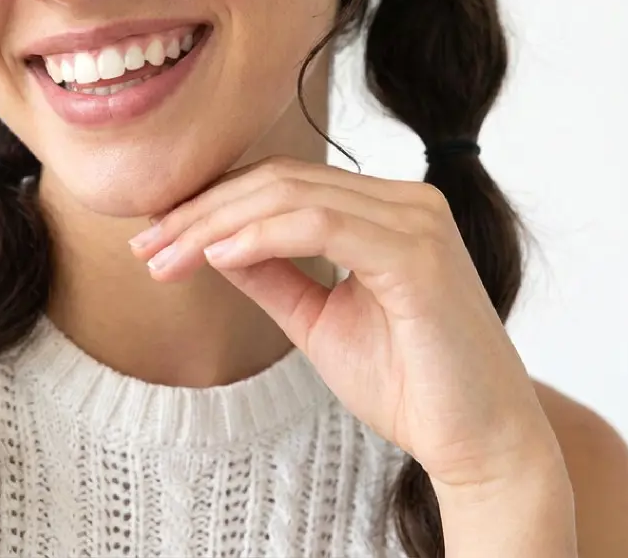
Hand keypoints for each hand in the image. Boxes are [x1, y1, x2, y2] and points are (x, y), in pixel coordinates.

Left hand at [128, 155, 561, 492]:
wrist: (482, 446)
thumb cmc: (410, 385)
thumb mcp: (319, 320)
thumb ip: (272, 274)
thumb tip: (211, 241)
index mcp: (385, 209)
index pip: (282, 184)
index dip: (214, 203)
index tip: (158, 237)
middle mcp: (404, 200)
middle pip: (278, 182)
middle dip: (201, 212)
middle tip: (146, 246)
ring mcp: (415, 219)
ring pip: (291, 196)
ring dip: (216, 224)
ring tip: (165, 256)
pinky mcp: (417, 251)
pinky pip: (320, 225)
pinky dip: (261, 236)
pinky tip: (215, 256)